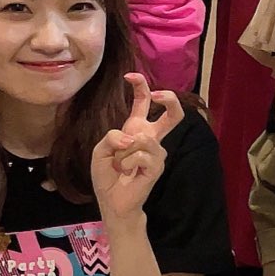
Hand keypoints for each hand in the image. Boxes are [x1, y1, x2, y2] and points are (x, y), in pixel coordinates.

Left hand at [90, 74, 184, 218]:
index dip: (140, 85)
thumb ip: (112, 136)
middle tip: (159, 95)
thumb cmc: (108, 174)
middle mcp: (151, 137)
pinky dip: (128, 163)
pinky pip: (141, 155)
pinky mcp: (158, 165)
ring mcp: (157, 152)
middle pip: (173, 114)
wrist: (112, 200)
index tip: (130, 76)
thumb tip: (132, 138)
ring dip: (124, 151)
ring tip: (122, 164)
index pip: (143, 102)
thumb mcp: (101, 149)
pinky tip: (128, 173)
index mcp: (136, 128)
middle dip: (170, 99)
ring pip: (143, 138)